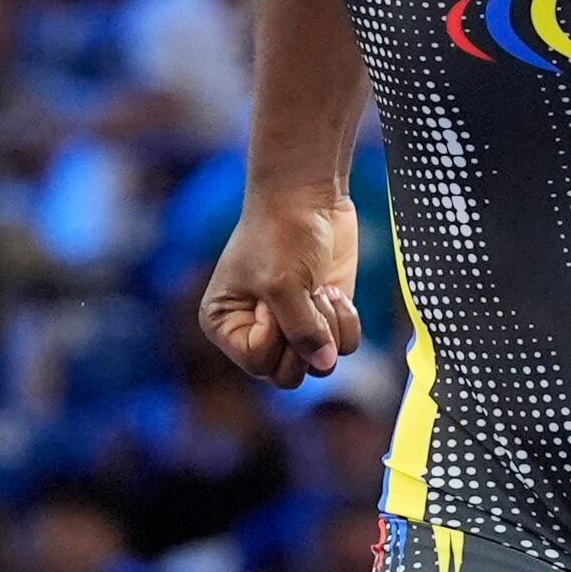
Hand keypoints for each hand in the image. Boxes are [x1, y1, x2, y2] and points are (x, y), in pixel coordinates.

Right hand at [200, 192, 363, 389]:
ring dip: (327, 328)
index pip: (258, 362)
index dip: (276, 335)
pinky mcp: (323, 318)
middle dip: (304, 338)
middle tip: (303, 298)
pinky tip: (331, 289)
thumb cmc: (280, 232)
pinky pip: (343, 347)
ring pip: (319, 366)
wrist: (308, 196)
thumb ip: (303, 332)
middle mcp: (255, 333)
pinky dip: (345, 321)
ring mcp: (292, 328)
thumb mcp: (283, 284)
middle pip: (287, 375)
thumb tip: (325, 364)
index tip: (274, 298)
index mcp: (225, 325)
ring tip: (317, 291)